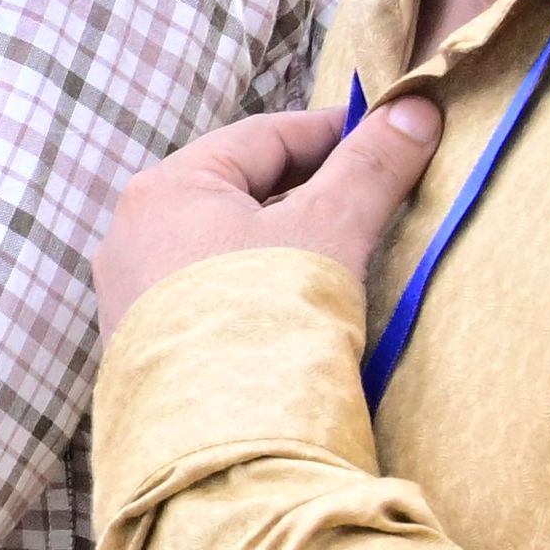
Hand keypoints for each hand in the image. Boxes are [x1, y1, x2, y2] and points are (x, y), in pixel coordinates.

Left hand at [97, 97, 440, 336]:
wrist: (215, 440)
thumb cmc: (266, 316)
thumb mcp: (329, 229)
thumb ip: (370, 168)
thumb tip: (416, 109)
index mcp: (166, 188)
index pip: (263, 138)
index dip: (333, 133)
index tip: (390, 137)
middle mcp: (133, 233)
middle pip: (239, 189)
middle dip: (310, 188)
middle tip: (377, 194)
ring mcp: (133, 291)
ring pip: (224, 243)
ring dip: (284, 239)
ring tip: (347, 250)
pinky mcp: (147, 341)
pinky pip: (210, 290)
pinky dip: (257, 282)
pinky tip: (298, 302)